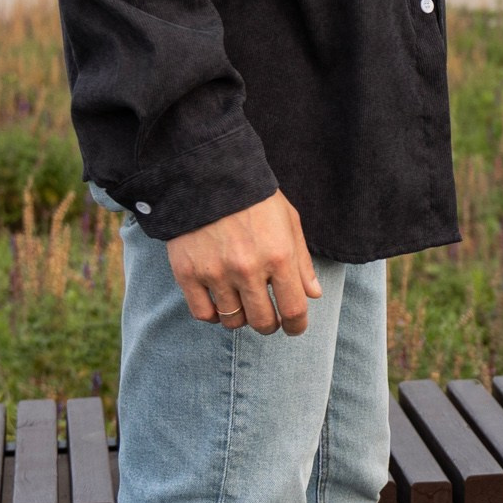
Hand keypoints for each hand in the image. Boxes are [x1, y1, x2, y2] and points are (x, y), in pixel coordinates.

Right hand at [166, 191, 324, 333]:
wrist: (206, 174)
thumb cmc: (254, 197)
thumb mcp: (288, 221)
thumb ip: (302, 261)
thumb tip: (313, 295)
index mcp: (279, 256)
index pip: (293, 310)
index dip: (296, 326)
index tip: (294, 328)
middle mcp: (248, 269)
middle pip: (262, 322)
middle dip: (269, 325)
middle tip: (268, 318)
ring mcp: (215, 273)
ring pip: (232, 321)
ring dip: (241, 318)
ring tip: (242, 304)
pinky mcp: (188, 273)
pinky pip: (203, 313)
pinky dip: (213, 315)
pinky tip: (219, 303)